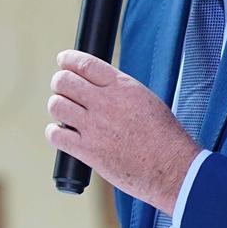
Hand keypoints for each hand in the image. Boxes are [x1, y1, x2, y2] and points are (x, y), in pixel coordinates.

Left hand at [46, 50, 200, 211]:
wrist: (171, 168)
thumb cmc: (163, 135)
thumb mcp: (145, 99)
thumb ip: (119, 89)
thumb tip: (96, 84)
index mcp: (122, 87)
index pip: (85, 63)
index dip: (68, 59)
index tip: (62, 60)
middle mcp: (105, 103)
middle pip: (64, 81)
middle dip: (60, 83)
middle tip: (64, 90)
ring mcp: (94, 127)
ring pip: (56, 105)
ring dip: (57, 107)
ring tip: (66, 113)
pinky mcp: (88, 151)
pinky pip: (56, 135)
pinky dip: (55, 132)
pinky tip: (63, 134)